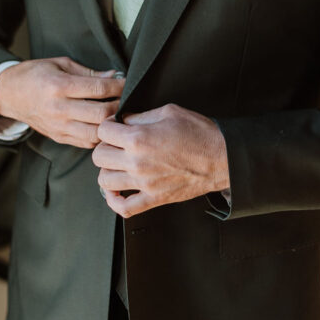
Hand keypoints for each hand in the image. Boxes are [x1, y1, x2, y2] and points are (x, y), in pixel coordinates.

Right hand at [0, 57, 124, 147]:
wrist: (9, 94)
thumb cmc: (35, 74)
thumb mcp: (60, 64)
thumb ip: (88, 72)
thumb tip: (113, 76)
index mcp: (59, 86)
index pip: (98, 89)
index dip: (118, 86)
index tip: (127, 82)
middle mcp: (59, 109)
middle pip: (100, 114)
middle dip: (119, 106)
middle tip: (126, 99)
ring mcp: (58, 126)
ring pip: (94, 133)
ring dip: (110, 125)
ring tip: (117, 114)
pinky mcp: (58, 137)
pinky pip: (85, 143)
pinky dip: (98, 136)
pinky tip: (103, 125)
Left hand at [93, 103, 229, 216]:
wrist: (220, 157)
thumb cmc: (198, 132)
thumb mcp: (168, 111)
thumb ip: (141, 116)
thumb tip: (124, 120)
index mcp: (139, 138)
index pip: (103, 131)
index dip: (108, 125)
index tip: (115, 126)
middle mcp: (137, 162)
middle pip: (99, 156)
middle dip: (105, 146)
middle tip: (116, 144)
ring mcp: (144, 183)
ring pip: (105, 181)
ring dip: (107, 171)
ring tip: (117, 164)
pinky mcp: (153, 199)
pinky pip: (124, 208)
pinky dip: (114, 201)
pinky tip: (116, 191)